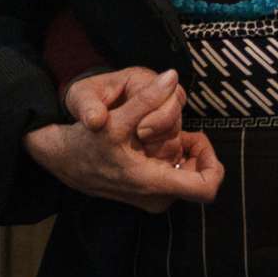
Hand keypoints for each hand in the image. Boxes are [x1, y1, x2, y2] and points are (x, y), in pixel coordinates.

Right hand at [23, 69, 224, 212]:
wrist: (64, 161)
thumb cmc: (87, 143)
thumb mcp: (115, 119)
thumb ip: (146, 99)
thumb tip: (172, 76)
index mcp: (153, 183)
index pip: (206, 188)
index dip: (213, 162)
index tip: (197, 139)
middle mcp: (157, 198)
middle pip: (200, 179)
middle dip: (197, 153)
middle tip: (184, 132)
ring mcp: (153, 200)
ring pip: (188, 178)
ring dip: (186, 155)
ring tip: (170, 134)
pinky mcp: (148, 195)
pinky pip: (176, 179)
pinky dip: (175, 160)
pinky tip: (160, 143)